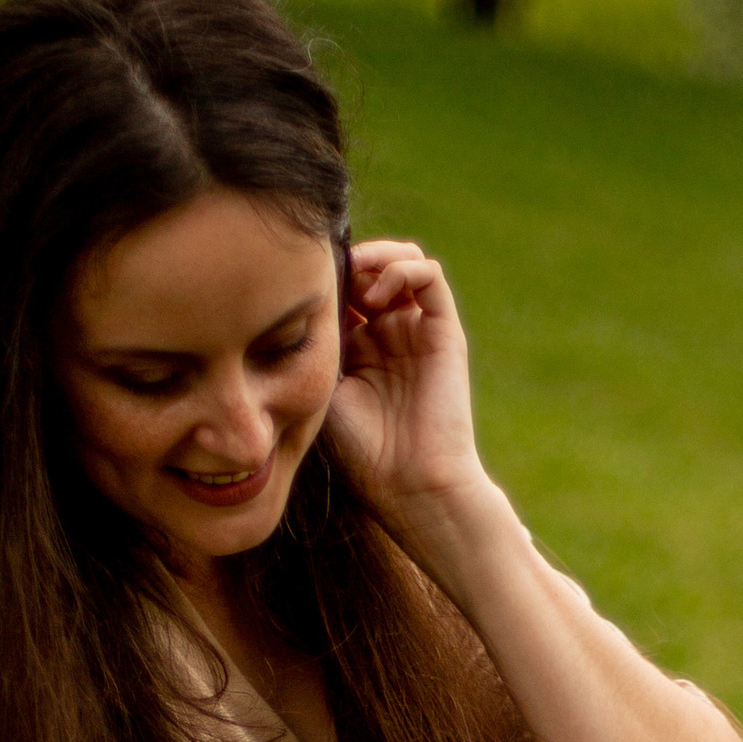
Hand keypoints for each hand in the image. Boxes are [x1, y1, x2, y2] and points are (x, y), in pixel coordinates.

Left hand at [324, 240, 487, 531]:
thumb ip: (317, 340)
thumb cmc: (362, 451)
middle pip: (370, 267)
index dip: (322, 277)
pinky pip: (429, 275)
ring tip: (355, 281)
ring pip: (402, 261)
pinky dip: (402, 268)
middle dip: (347, 261)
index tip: (298, 286)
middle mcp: (390, 334)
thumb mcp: (322, 387)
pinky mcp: (445, 331)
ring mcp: (418, 331)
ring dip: (375, 257)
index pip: (341, 288)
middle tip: (325, 276)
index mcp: (358, 350)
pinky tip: (376, 294)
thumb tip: (297, 293)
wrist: (412, 484)